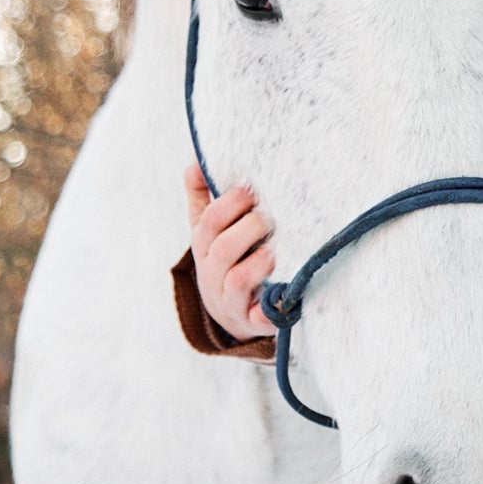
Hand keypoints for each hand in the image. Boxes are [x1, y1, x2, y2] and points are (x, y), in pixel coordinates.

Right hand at [184, 164, 274, 340]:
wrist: (232, 311)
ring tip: (275, 250)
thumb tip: (196, 162)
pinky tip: (286, 297)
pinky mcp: (252, 321)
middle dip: (248, 228)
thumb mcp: (209, 228)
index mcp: (204, 244)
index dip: (231, 203)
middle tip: (270, 217)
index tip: (253, 190)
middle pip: (222, 249)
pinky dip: (271, 309)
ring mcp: (231, 299)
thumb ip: (203, 194)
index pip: (209, 221)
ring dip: (258, 262)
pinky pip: (260, 317)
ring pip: (237, 280)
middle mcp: (213, 272)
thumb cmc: (227, 257)